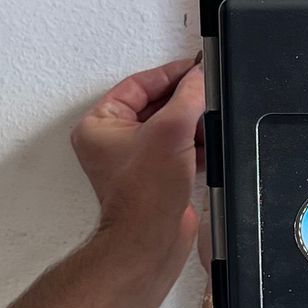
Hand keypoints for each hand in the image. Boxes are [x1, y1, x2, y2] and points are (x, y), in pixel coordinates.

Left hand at [71, 59, 204, 279]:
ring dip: (191, 123)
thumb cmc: (144, 196)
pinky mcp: (154, 176)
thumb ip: (188, 96)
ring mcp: (133, 160)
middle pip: (154, 104)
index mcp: (99, 124)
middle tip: (205, 91)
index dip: (169, 74)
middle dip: (183, 100)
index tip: (193, 67)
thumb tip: (199, 77)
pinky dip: (194, 144)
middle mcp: (112, 141)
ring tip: (207, 121)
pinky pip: (176, 148)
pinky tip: (207, 144)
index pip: (137, 84)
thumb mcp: (171, 129)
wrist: (152, 239)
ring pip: (168, 127)